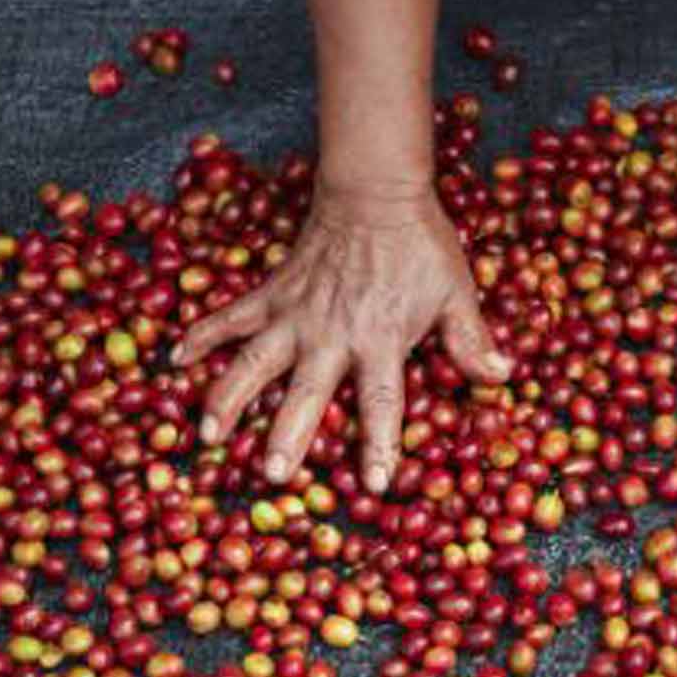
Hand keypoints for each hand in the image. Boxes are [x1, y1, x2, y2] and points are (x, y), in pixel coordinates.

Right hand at [174, 179, 508, 492]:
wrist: (375, 191)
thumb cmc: (421, 248)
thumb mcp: (457, 293)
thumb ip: (471, 341)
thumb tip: (502, 376)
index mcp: (381, 341)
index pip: (382, 403)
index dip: (380, 445)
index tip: (376, 484)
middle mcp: (331, 335)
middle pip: (306, 394)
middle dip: (288, 436)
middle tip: (272, 476)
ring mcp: (295, 314)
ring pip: (254, 361)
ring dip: (229, 396)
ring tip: (208, 433)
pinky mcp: (271, 292)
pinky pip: (230, 316)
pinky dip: (202, 334)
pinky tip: (175, 359)